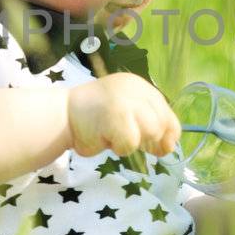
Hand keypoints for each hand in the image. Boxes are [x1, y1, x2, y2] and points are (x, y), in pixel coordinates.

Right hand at [66, 74, 180, 158]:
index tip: (161, 147)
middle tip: (127, 141)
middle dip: (149, 139)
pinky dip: (119, 148)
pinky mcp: (116, 115)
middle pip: (161, 123)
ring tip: (114, 136)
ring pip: (150, 132)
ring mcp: (126, 100)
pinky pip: (131, 143)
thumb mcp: (127, 116)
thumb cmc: (95, 118)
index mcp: (139, 86)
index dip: (167, 133)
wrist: (63, 115)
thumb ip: (148, 125)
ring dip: (133, 143)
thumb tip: (170, 147)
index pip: (167, 112)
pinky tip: (105, 138)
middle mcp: (135, 89)